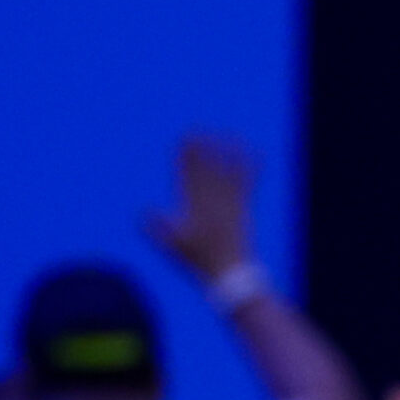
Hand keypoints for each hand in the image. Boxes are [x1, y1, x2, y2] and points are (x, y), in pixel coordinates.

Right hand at [144, 136, 254, 283]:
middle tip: (197, 128)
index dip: (186, 157)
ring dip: (224, 151)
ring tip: (224, 131)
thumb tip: (143, 210)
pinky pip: (248, 182)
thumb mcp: (173, 248)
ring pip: (227, 171)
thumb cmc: (199, 261)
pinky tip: (255, 149)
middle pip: (206, 169)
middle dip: (201, 148)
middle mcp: (214, 202)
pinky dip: (252, 165)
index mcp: (194, 209)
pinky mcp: (245, 207)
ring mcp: (231, 203)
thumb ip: (158, 228)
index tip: (184, 139)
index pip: (188, 177)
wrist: (231, 272)